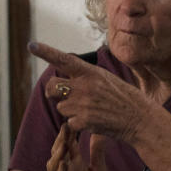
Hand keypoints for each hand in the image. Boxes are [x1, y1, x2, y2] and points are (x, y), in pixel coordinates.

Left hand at [29, 41, 150, 141]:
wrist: (139, 118)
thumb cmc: (122, 97)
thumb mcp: (105, 78)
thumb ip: (84, 77)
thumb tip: (62, 82)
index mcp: (90, 72)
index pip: (64, 60)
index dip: (46, 52)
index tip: (31, 45)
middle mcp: (84, 86)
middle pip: (52, 86)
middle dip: (53, 91)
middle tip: (61, 95)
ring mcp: (83, 104)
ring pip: (61, 107)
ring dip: (71, 110)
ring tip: (91, 110)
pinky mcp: (83, 121)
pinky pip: (70, 122)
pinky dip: (79, 124)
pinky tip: (94, 121)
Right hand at [46, 123, 107, 170]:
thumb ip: (97, 152)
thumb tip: (100, 131)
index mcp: (75, 164)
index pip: (69, 144)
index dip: (69, 132)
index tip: (72, 118)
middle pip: (59, 151)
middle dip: (61, 139)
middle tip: (66, 125)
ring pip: (54, 166)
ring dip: (58, 154)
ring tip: (64, 143)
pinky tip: (63, 165)